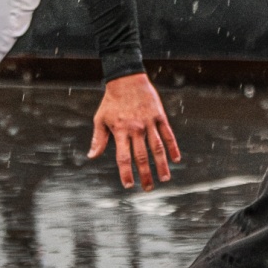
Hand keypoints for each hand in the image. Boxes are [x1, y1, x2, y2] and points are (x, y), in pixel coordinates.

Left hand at [87, 72, 179, 190]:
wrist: (127, 79)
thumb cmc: (111, 101)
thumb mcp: (100, 118)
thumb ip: (98, 139)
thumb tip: (91, 156)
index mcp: (120, 131)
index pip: (123, 157)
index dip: (126, 172)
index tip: (128, 185)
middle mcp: (136, 129)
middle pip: (142, 156)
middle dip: (145, 175)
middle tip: (148, 189)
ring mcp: (149, 122)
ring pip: (157, 148)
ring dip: (161, 164)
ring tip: (165, 179)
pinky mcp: (159, 116)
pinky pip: (167, 134)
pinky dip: (173, 147)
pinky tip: (176, 159)